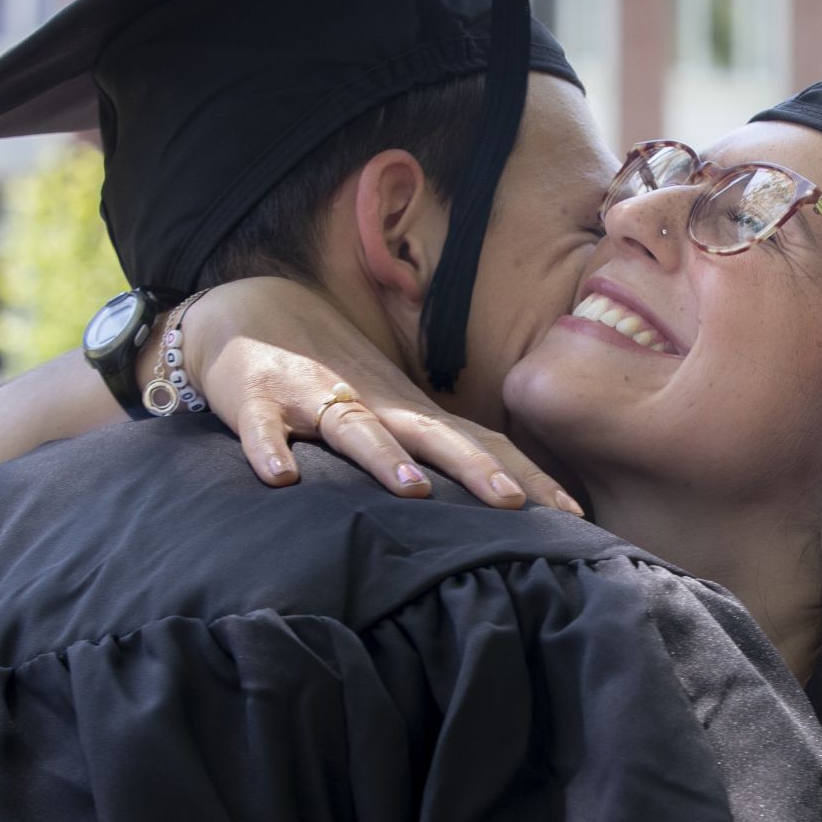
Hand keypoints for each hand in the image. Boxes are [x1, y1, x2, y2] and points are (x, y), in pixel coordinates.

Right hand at [171, 277, 582, 512]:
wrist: (248, 308)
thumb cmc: (330, 374)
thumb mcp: (388, 412)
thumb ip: (431, 453)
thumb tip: (498, 506)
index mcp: (409, 412)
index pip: (481, 442)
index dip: (527, 475)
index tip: (574, 512)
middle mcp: (372, 403)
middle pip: (433, 435)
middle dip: (476, 468)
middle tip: (518, 504)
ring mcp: (314, 398)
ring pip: (354, 428)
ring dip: (383, 457)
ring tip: (414, 490)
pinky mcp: (256, 401)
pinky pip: (263, 429)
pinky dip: (270, 450)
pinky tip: (281, 478)